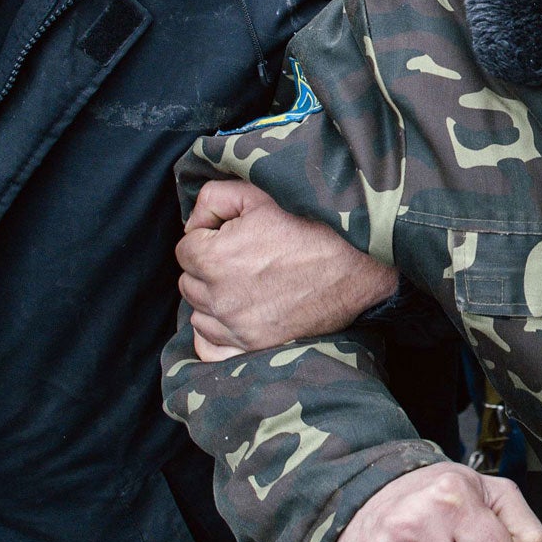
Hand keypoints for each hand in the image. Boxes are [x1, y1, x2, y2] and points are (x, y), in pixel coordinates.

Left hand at [177, 179, 397, 359]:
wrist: (356, 264)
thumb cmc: (310, 225)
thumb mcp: (258, 194)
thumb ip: (212, 198)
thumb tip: (194, 223)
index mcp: (215, 258)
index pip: (185, 248)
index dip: (207, 235)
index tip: (230, 233)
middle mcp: (220, 298)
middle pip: (189, 282)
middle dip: (207, 267)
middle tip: (240, 255)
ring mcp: (237, 327)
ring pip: (199, 313)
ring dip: (211, 298)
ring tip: (243, 282)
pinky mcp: (254, 346)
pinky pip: (211, 347)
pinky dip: (214, 333)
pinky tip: (231, 316)